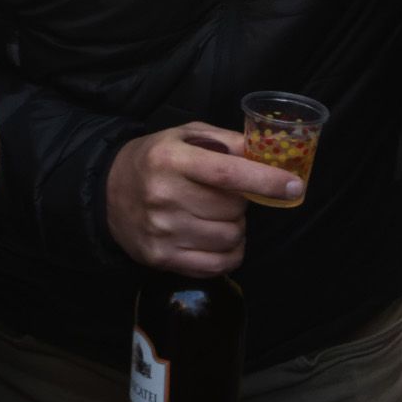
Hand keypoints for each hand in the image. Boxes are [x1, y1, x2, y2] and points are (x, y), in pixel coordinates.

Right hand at [106, 122, 299, 274]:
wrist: (107, 193)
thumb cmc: (154, 160)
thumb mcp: (185, 136)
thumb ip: (227, 141)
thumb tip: (268, 153)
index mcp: (172, 160)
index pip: (228, 174)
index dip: (266, 181)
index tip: (294, 186)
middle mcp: (164, 197)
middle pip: (233, 209)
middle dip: (241, 202)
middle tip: (225, 195)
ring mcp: (162, 232)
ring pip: (230, 238)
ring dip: (235, 228)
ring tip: (216, 216)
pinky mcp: (161, 258)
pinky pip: (217, 265)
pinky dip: (229, 254)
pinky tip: (219, 240)